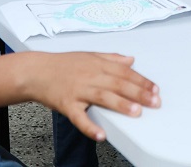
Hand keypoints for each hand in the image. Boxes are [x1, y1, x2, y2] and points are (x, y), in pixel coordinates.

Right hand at [25, 52, 159, 141]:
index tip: (155, 89)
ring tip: (136, 112)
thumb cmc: (62, 65)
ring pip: (103, 97)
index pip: (124, 72)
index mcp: (97, 64)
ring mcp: (78, 90)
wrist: (35, 72)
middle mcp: (90, 76)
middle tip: (154, 101)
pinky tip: (101, 134)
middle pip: (118, 84)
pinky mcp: (66, 104)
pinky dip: (90, 126)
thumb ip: (111, 58)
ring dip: (121, 104)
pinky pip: (79, 117)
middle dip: (138, 93)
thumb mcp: (89, 55)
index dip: (141, 81)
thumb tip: (131, 60)